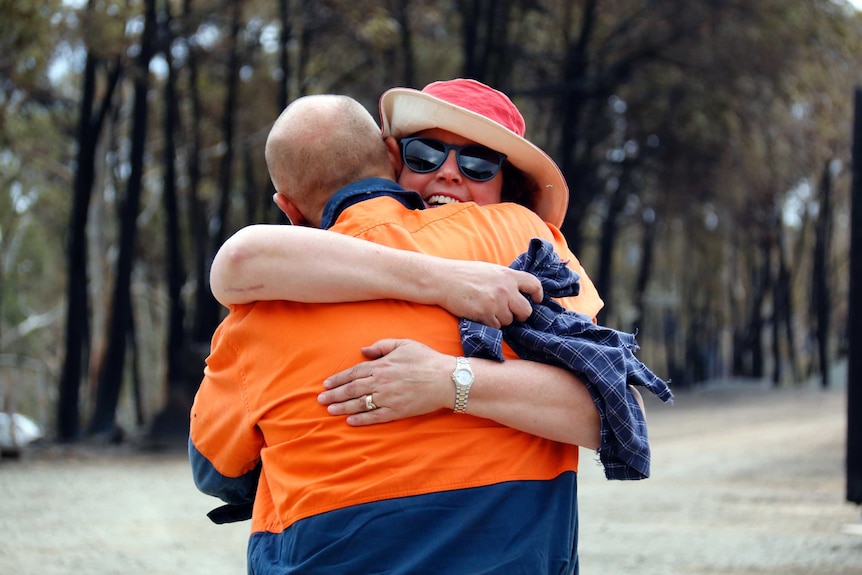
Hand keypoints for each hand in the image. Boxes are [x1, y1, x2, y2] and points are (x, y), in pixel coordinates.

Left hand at [318, 339, 453, 425]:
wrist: (445, 379)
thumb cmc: (426, 359)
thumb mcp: (403, 344)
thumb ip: (381, 346)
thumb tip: (363, 351)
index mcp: (381, 365)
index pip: (354, 372)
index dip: (339, 379)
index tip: (326, 384)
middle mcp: (381, 382)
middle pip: (352, 389)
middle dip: (335, 394)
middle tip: (321, 400)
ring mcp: (388, 398)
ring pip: (359, 404)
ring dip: (343, 407)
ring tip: (330, 410)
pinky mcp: (396, 411)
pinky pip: (374, 416)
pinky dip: (361, 419)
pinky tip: (350, 420)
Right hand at [435, 260, 540, 327]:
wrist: (443, 280)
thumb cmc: (464, 274)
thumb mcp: (490, 270)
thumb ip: (505, 279)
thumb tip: (518, 290)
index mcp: (508, 275)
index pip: (534, 284)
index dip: (538, 294)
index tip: (536, 300)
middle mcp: (505, 289)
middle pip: (526, 310)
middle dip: (521, 315)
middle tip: (513, 314)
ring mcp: (495, 303)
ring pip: (509, 321)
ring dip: (501, 319)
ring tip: (488, 310)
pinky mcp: (484, 314)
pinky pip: (496, 326)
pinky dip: (490, 324)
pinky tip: (480, 315)